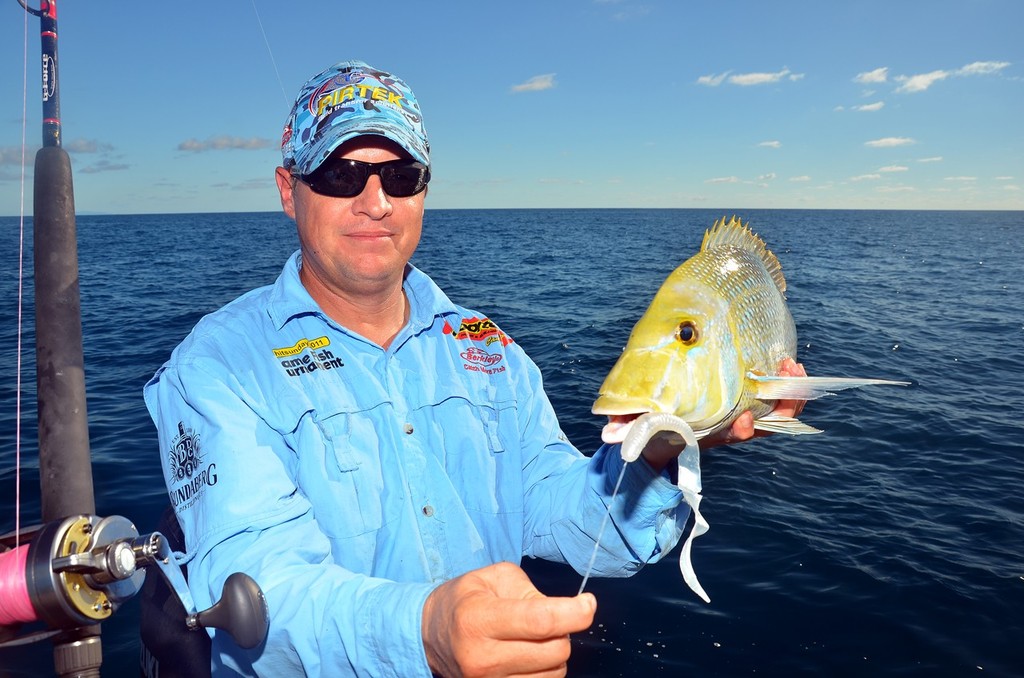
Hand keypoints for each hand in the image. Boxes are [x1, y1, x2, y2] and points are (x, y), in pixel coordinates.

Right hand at [422, 561, 596, 677]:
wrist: (429, 635)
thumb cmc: (465, 600)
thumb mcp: (494, 578)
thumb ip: (533, 592)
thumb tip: (568, 612)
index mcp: (478, 619)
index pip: (540, 621)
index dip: (575, 613)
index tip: (587, 603)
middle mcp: (482, 658)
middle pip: (555, 651)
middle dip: (562, 631)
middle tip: (546, 619)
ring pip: (554, 674)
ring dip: (554, 655)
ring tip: (531, 640)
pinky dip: (544, 672)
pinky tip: (529, 659)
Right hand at [700, 357, 806, 448]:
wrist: (700, 428)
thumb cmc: (714, 430)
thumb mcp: (722, 432)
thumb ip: (737, 431)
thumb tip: (748, 419)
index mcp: (764, 426)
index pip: (786, 413)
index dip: (790, 396)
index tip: (784, 374)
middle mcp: (768, 417)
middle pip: (792, 403)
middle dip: (795, 383)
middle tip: (789, 364)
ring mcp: (765, 407)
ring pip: (787, 395)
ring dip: (791, 378)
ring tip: (788, 362)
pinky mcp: (757, 396)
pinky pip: (776, 388)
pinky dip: (781, 376)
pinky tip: (780, 363)